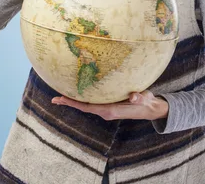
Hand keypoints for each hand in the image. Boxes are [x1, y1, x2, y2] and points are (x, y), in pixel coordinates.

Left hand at [51, 90, 168, 120]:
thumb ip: (139, 97)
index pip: (88, 107)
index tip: (61, 100)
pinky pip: (93, 101)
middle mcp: (106, 111)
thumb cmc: (146, 102)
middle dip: (69, 102)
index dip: (74, 103)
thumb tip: (134, 96)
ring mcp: (106, 108)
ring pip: (87, 104)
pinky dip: (83, 98)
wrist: (150, 108)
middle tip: (54, 99)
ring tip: (61, 96)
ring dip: (74, 101)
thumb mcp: (143, 99)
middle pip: (83, 106)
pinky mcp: (109, 104)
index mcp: (110, 110)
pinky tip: (79, 93)